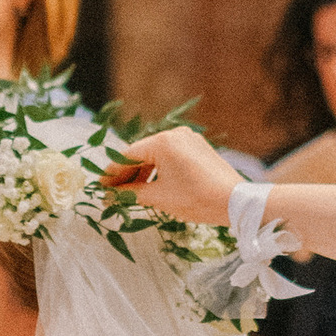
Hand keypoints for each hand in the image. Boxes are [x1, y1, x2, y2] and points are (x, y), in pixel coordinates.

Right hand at [101, 127, 239, 225]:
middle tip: (111, 192)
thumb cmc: (196, 199)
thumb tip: (110, 196)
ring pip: (156, 155)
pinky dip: (158, 170)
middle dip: (126, 174)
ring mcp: (188, 139)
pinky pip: (170, 157)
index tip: (100, 186)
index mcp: (163, 141)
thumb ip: (130, 194)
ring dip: (142, 173)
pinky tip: (150, 185)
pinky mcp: (198, 148)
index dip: (112, 173)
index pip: (128, 155)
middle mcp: (175, 134)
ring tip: (129, 193)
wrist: (235, 201)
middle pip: (141, 154)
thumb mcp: (159, 197)